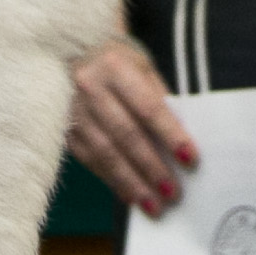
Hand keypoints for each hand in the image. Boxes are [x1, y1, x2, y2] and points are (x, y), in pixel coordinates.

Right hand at [63, 34, 196, 216]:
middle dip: (152, 167)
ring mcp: (73, 110)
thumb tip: (178, 139)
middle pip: (126, 135)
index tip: (191, 159)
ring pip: (105, 153)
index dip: (170, 135)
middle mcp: (90, 88)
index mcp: (115, 67)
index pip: (148, 107)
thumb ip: (158, 99)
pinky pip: (89, 160)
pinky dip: (111, 180)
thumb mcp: (141, 67)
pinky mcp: (64, 129)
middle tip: (173, 193)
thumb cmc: (116, 59)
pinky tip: (129, 195)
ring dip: (132, 183)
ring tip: (154, 205)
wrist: (70, 49)